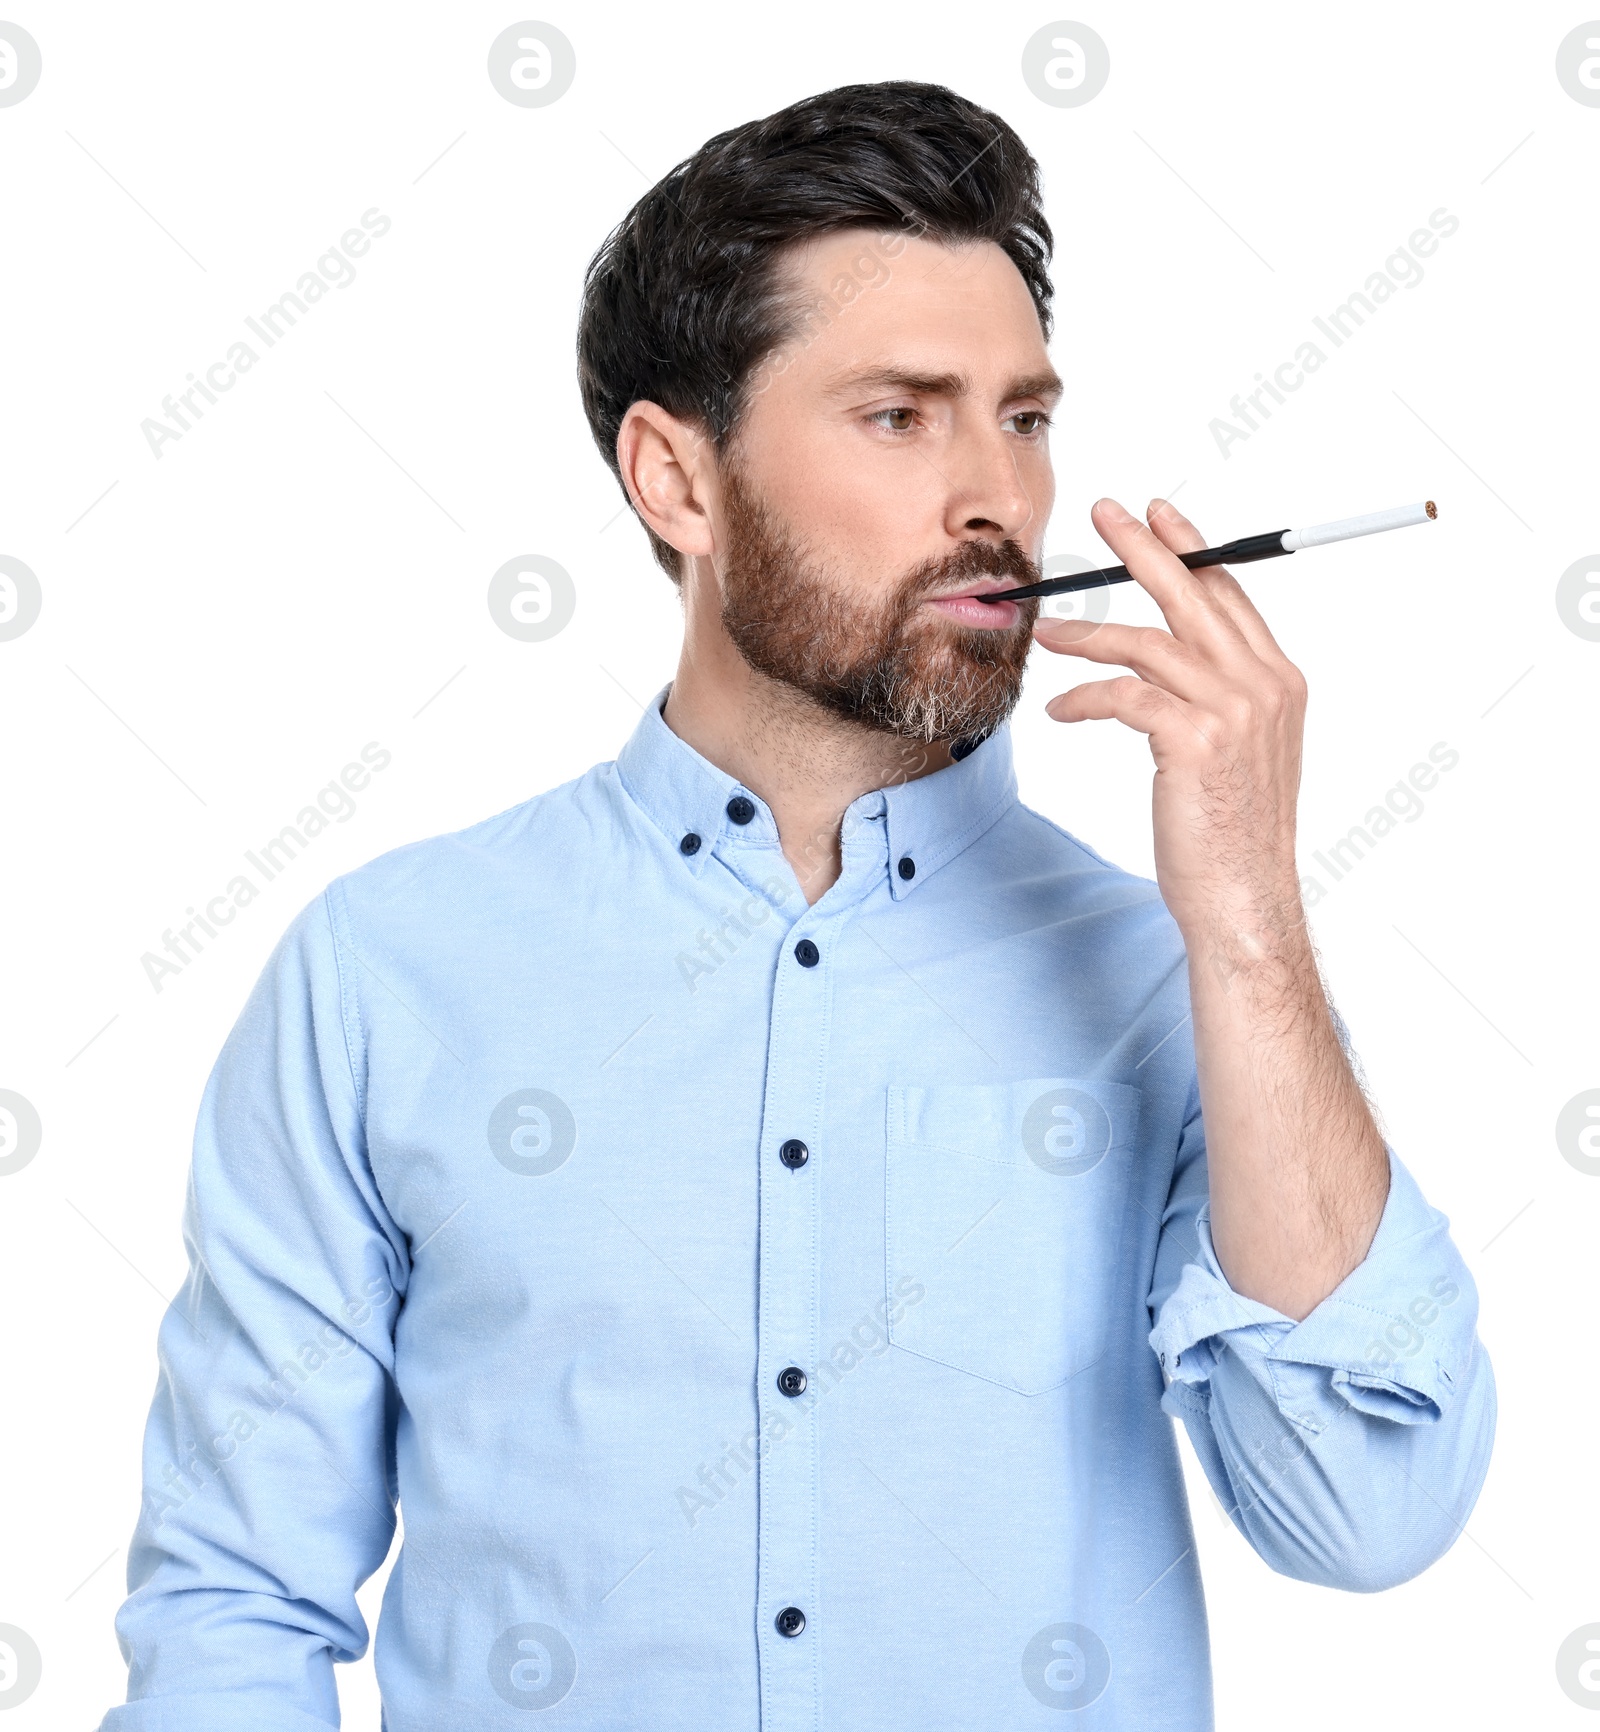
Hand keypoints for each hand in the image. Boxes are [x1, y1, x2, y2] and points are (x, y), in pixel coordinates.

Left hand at [1032, 497, 1308, 944]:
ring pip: (1148, 642)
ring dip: (1088, 634)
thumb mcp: (1236, 752)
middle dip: (1144, 547)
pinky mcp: (1194, 740)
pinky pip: (1124, 696)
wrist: (1243, 899)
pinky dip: (1084, 697)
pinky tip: (1061, 709)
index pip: (1231, 595)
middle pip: (1195, 593)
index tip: (1158, 517)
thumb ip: (1218, 698)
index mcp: (1279, 682)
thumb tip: (1172, 661)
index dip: (1192, 550)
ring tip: (1046, 632)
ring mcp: (1234, 711)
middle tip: (1105, 514)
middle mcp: (1264, 686)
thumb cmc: (1230, 832)